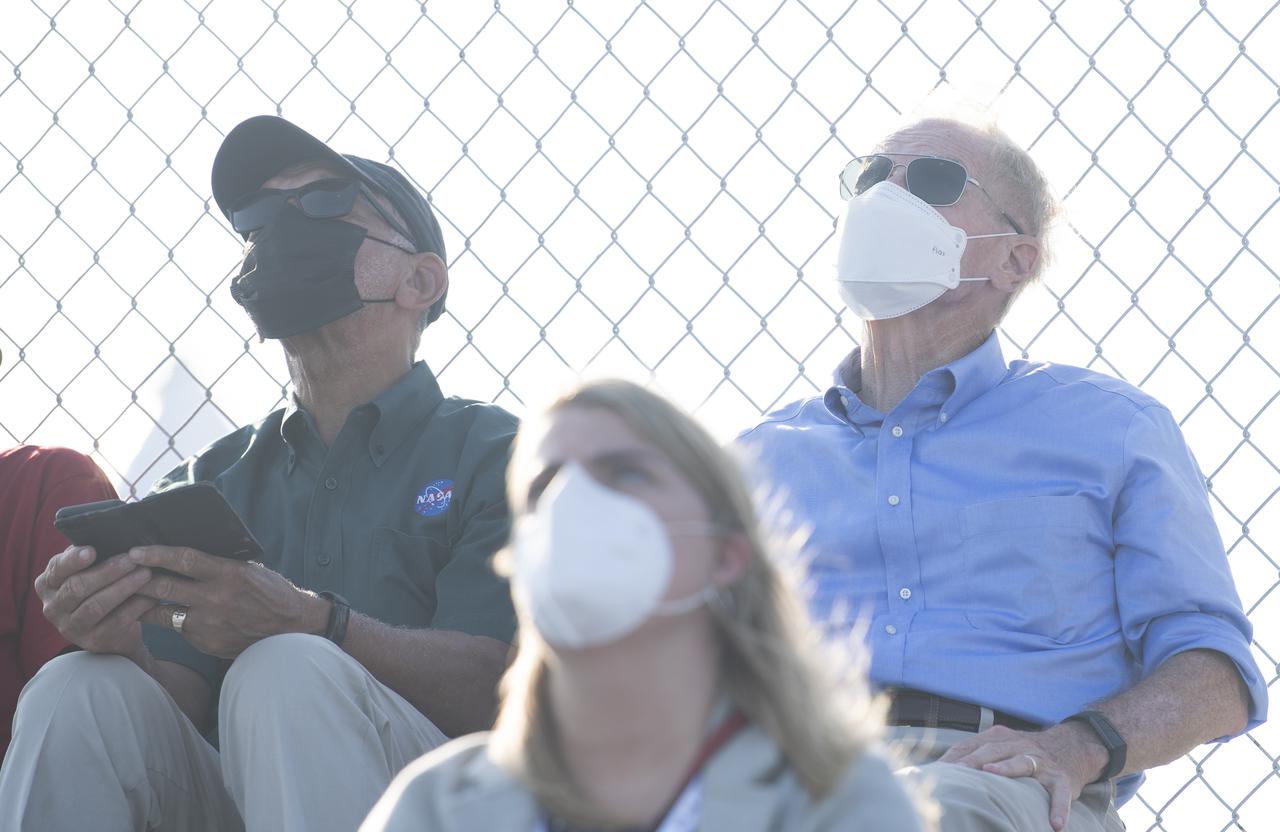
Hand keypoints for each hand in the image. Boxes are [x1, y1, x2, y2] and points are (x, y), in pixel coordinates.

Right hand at [34, 545, 157, 659]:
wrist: (114, 629)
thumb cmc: (101, 587)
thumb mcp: (91, 570)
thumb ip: (94, 555)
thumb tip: (111, 533)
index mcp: (48, 584)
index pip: (57, 569)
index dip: (74, 560)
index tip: (93, 550)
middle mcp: (53, 607)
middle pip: (77, 587)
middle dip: (108, 571)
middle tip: (132, 559)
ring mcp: (71, 627)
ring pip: (96, 605)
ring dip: (123, 587)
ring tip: (145, 573)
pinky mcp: (93, 641)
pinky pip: (116, 621)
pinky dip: (135, 606)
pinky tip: (151, 596)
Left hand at [130, 546, 329, 657]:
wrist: (291, 628)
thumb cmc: (271, 593)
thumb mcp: (248, 571)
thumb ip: (218, 566)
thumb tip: (183, 556)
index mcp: (228, 574)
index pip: (184, 559)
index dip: (156, 554)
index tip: (135, 550)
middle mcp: (216, 598)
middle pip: (164, 587)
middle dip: (137, 579)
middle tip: (121, 572)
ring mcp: (209, 623)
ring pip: (161, 612)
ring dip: (144, 603)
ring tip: (131, 595)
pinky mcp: (206, 641)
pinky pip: (178, 628)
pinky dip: (170, 620)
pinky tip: (165, 615)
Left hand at [938, 723, 1108, 830]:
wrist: (1072, 746)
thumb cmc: (1024, 751)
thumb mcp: (1000, 745)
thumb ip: (974, 753)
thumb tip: (939, 770)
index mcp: (1000, 737)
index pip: (972, 745)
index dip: (955, 757)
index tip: (938, 771)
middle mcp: (1019, 745)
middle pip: (993, 750)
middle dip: (974, 760)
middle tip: (958, 773)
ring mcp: (1041, 761)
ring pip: (1023, 762)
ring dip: (1007, 768)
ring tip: (993, 775)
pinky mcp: (1062, 778)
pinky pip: (1060, 793)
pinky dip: (1059, 807)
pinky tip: (1055, 824)